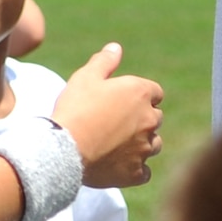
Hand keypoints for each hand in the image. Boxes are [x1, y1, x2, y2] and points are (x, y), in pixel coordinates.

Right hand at [50, 44, 162, 187]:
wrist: (65, 148)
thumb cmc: (76, 108)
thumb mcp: (86, 77)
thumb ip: (104, 62)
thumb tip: (116, 47)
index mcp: (140, 93)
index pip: (155, 92)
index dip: (140, 95)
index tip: (123, 101)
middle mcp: (149, 120)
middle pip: (156, 118)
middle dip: (142, 119)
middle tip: (116, 122)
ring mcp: (145, 148)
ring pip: (154, 145)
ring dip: (142, 143)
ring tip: (118, 144)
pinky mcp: (136, 172)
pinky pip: (145, 172)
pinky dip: (136, 169)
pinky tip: (120, 164)